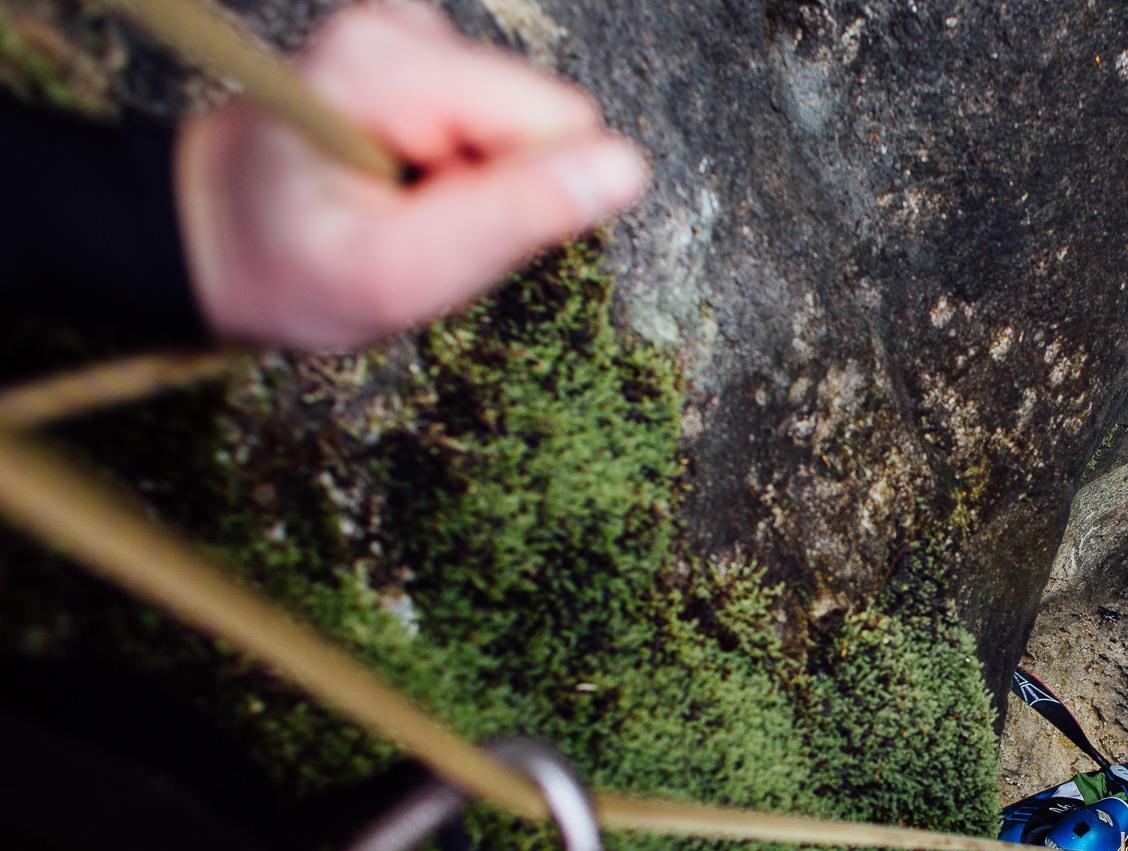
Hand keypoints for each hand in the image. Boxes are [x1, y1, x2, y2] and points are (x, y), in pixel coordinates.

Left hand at [175, 1, 647, 349]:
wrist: (222, 241)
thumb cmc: (295, 267)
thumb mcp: (400, 272)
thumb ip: (514, 217)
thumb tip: (629, 169)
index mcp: (389, 64)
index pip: (556, 119)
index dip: (522, 195)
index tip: (438, 221)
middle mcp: (398, 22)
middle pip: (547, 113)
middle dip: (499, 184)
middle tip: (417, 220)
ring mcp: (407, 29)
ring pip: (527, 120)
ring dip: (475, 180)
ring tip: (399, 203)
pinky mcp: (418, 46)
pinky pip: (501, 115)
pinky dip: (459, 161)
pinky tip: (398, 178)